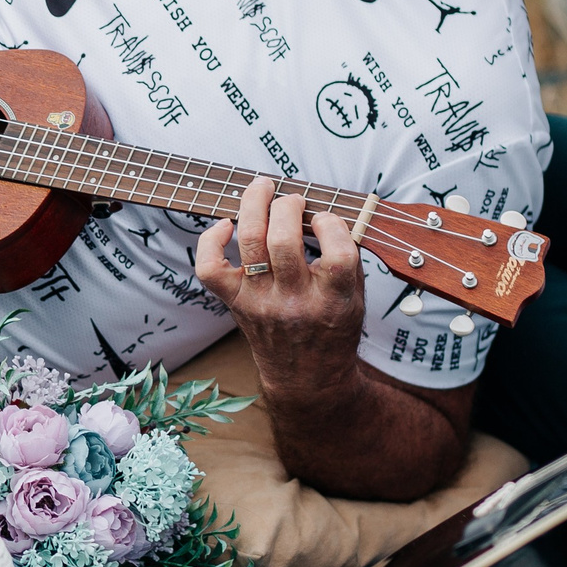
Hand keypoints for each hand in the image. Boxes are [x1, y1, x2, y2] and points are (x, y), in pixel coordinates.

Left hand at [194, 176, 364, 407]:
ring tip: (263, 189)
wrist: (307, 377)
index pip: (337, 254)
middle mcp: (294, 301)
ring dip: (254, 204)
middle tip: (293, 200)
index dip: (332, 225)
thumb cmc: (333, 329)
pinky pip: (209, 269)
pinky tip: (225, 226)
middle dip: (288, 205)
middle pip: (284, 241)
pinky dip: (210, 240)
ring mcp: (260, 302)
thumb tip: (325, 211)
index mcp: (333, 300)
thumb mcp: (356, 297)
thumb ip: (347, 256)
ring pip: (250, 243)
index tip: (326, 220)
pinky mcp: (235, 303)